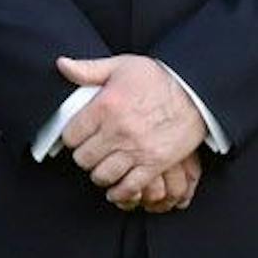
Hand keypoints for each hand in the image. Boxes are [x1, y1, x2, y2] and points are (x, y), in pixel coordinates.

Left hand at [57, 55, 206, 207]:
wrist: (196, 93)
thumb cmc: (159, 78)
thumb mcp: (123, 65)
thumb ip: (89, 69)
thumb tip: (61, 64)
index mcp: (106, 106)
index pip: (71, 136)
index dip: (72, 137)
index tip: (79, 136)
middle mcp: (118, 131)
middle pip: (83, 159)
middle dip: (85, 156)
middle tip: (91, 151)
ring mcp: (136, 150)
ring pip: (102, 176)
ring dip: (100, 173)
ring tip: (103, 166)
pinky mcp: (154, 164)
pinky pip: (128, 188)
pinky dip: (119, 192)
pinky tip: (116, 188)